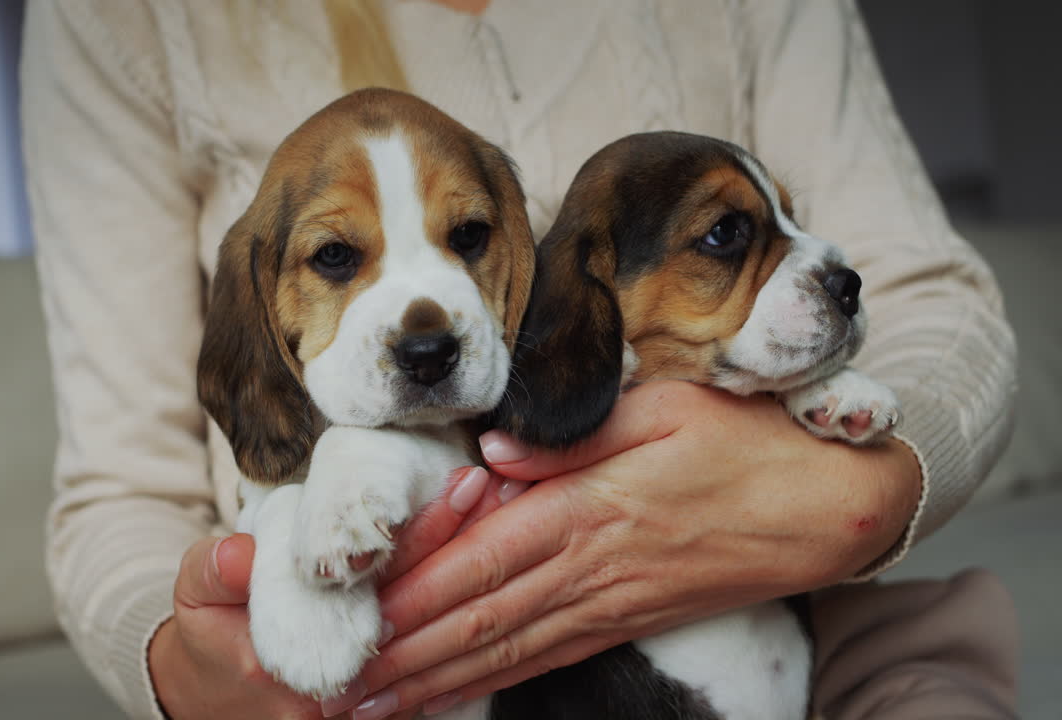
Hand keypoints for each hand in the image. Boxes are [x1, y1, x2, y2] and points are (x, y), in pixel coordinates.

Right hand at [149, 467, 509, 718]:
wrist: (216, 695)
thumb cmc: (212, 632)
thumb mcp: (197, 595)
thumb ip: (215, 573)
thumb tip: (235, 556)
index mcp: (304, 658)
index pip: (379, 588)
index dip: (423, 536)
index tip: (462, 487)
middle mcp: (349, 686)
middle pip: (424, 607)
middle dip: (468, 543)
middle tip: (506, 483)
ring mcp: (371, 698)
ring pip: (437, 626)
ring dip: (474, 566)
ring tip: (509, 501)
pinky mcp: (386, 695)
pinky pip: (435, 640)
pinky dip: (463, 593)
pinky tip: (493, 547)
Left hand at [348, 381, 921, 718]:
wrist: (831, 506)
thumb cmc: (747, 442)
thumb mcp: (666, 407)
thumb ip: (575, 434)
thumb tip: (493, 454)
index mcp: (590, 507)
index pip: (482, 560)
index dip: (417, 596)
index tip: (359, 621)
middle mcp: (591, 566)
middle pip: (481, 620)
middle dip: (404, 656)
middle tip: (340, 689)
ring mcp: (611, 602)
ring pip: (507, 650)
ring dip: (436, 681)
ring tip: (375, 707)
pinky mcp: (629, 619)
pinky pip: (549, 658)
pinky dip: (494, 681)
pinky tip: (454, 695)